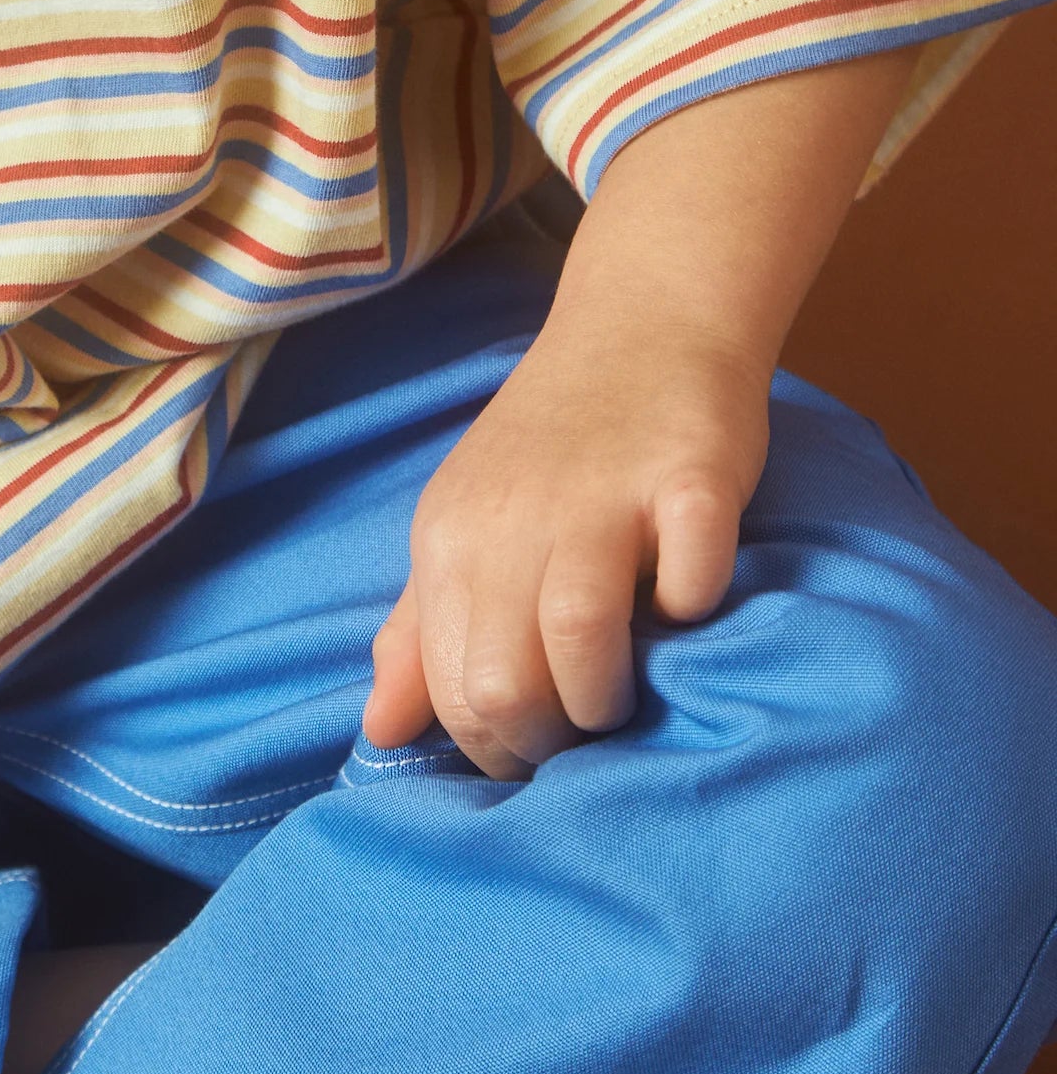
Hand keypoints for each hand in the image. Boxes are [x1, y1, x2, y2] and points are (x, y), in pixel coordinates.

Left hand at [363, 314, 768, 778]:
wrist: (644, 324)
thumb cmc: (556, 447)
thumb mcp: (467, 529)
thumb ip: (420, 632)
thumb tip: (380, 733)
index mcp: (450, 537)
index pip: (451, 689)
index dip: (497, 749)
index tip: (537, 748)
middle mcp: (511, 517)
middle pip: (503, 680)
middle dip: (549, 740)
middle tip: (586, 731)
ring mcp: (602, 495)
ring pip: (576, 633)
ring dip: (608, 694)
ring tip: (631, 694)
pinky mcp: (689, 479)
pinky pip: (689, 577)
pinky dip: (692, 610)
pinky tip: (689, 604)